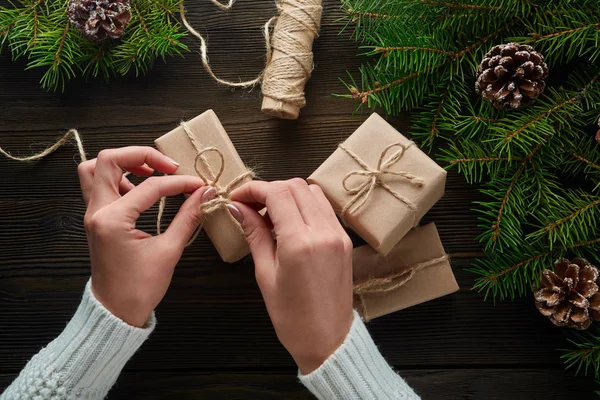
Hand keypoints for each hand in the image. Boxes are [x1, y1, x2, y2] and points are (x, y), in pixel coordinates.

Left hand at [78, 146, 209, 326]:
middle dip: (140, 155)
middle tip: (166, 165)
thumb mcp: (169, 252)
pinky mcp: (96, 219)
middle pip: (107, 160)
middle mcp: (96, 212)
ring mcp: (92, 214)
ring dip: (123, 163)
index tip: (198, 186)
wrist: (115, 312)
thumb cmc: (139, 288)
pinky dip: (119, 179)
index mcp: (112, 220)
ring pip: (96, 169)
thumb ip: (187, 218)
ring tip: (150, 172)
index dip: (178, 183)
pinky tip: (140, 190)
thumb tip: (205, 194)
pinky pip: (100, 186)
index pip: (149, 186)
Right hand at [230, 179, 353, 373]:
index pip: (277, 193)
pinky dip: (305, 205)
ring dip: (289, 194)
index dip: (253, 189)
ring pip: (312, 191)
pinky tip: (290, 222)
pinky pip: (324, 208)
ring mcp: (338, 234)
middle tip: (250, 205)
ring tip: (270, 215)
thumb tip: (239, 209)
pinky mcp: (344, 240)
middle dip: (269, 189)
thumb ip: (255, 235)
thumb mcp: (265, 275)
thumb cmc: (292, 317)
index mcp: (300, 243)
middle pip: (295, 186)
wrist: (328, 340)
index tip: (238, 197)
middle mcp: (323, 232)